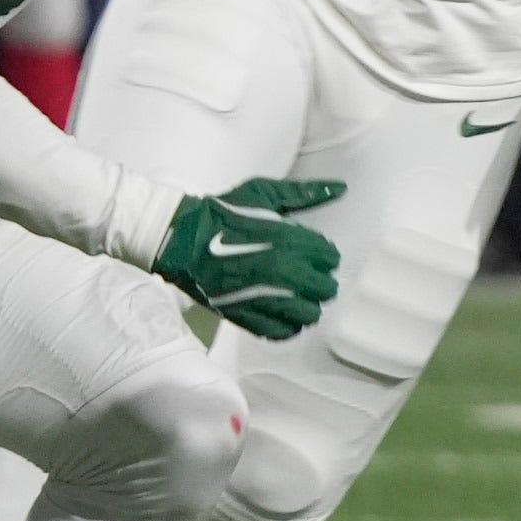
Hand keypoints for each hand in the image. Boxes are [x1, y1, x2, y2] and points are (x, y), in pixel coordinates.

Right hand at [154, 178, 347, 340]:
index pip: (331, 258)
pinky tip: (281, 314)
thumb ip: (304, 192)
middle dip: (319, 282)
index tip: (312, 254)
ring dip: (306, 306)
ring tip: (296, 297)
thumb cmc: (221, 214)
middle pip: (326, 290)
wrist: (180, 238)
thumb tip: (340, 188)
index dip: (323, 256)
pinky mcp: (245, 315)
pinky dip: (286, 327)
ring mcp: (264, 297)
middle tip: (306, 276)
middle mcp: (283, 272)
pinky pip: (281, 332)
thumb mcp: (263, 193)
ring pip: (309, 315)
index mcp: (291, 242)